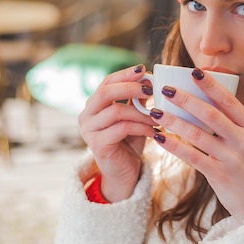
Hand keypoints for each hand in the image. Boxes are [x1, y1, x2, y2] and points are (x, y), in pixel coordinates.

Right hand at [79, 65, 156, 201]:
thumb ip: (137, 100)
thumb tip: (148, 78)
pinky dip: (142, 127)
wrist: (124, 174)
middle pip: (105, 92)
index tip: (143, 69)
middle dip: (130, 87)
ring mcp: (89, 131)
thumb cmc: (130, 142)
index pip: (106, 82)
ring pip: (116, 111)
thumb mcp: (134, 117)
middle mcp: (86, 116)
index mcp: (94, 105)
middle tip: (151, 89)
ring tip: (158, 117)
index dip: (125, 74)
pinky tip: (154, 131)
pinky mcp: (97, 144)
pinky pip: (122, 128)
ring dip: (141, 112)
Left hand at [149, 68, 243, 222]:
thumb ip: (235, 124)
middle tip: (166, 89)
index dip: (211, 85)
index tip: (194, 71)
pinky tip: (159, 137)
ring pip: (197, 134)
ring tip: (156, 112)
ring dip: (174, 121)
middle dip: (186, 99)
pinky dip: (174, 146)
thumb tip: (209, 102)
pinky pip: (192, 157)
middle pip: (210, 114)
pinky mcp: (220, 175)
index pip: (229, 101)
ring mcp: (232, 158)